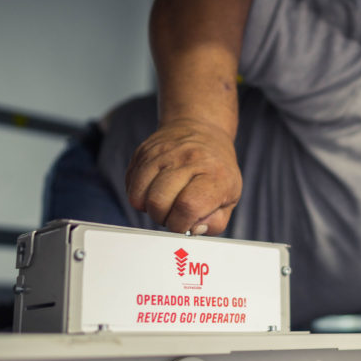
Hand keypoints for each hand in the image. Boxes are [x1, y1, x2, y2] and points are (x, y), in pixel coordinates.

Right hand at [125, 119, 241, 234]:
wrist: (203, 130)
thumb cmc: (216, 170)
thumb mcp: (230, 198)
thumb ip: (215, 222)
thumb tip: (193, 230)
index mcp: (215, 174)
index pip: (188, 206)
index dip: (180, 224)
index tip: (184, 225)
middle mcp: (189, 159)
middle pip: (158, 202)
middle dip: (162, 218)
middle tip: (173, 214)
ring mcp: (163, 153)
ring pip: (139, 195)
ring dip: (148, 207)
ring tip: (164, 202)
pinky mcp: (144, 151)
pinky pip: (130, 184)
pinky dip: (139, 195)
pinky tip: (154, 190)